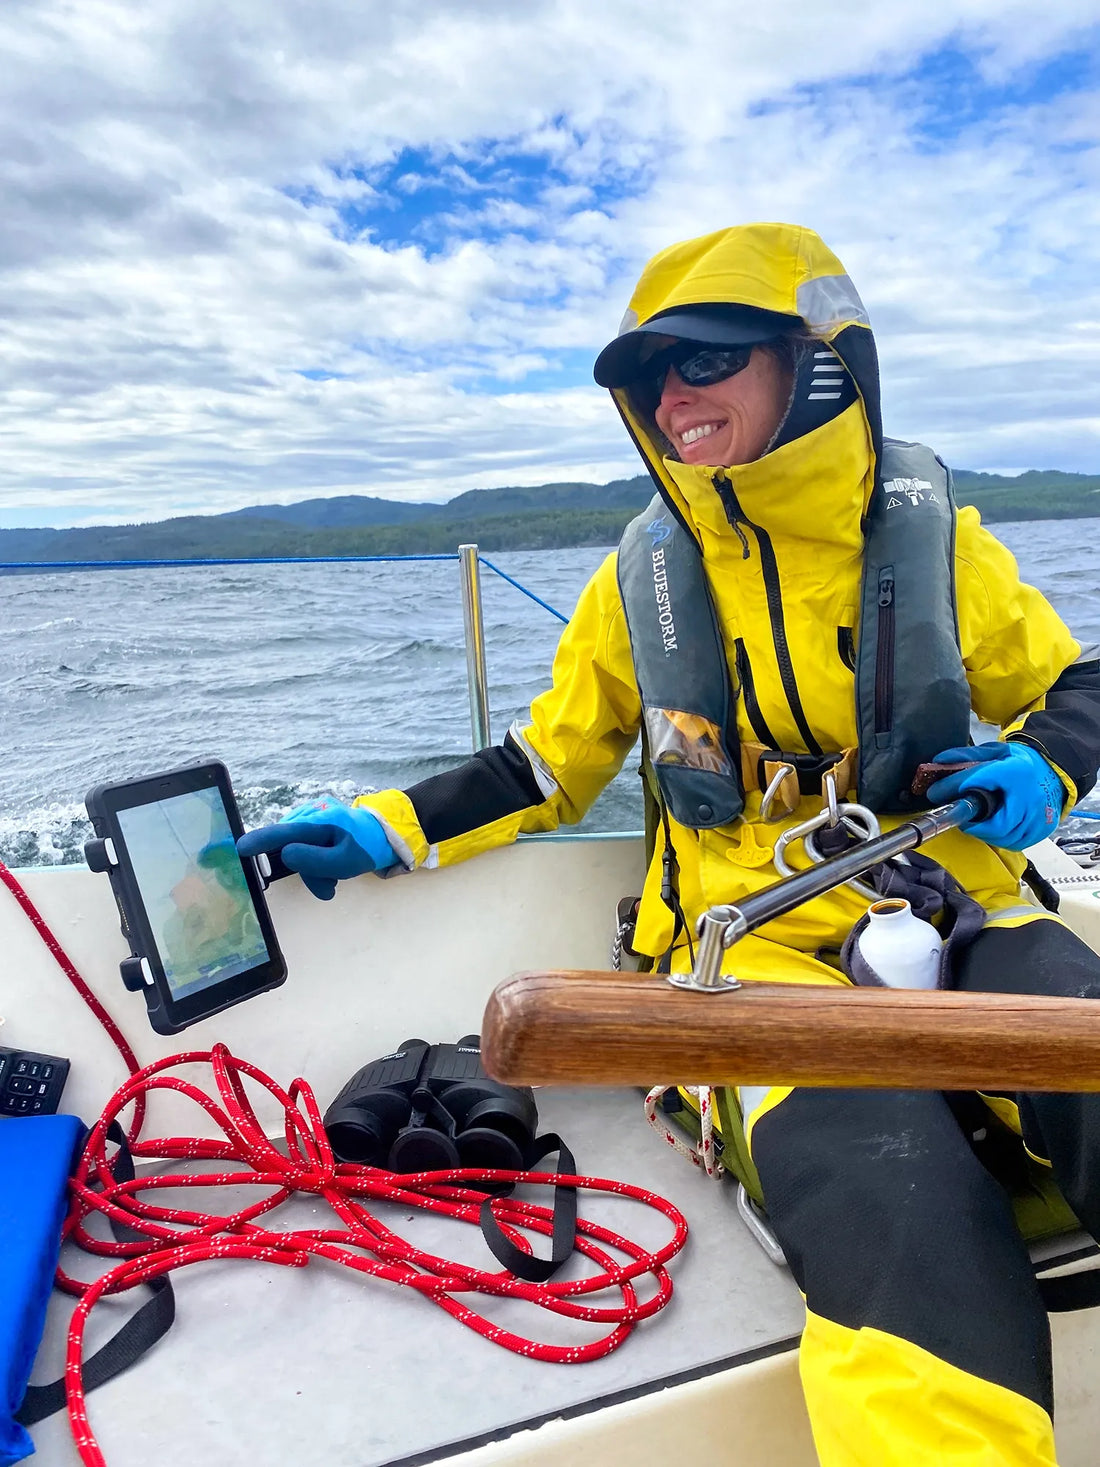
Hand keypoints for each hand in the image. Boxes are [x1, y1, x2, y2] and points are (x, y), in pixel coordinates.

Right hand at [236, 799, 398, 899]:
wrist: (384, 835)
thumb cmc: (367, 847)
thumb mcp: (346, 861)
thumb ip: (315, 860)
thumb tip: (285, 853)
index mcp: (320, 820)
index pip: (284, 832)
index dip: (260, 840)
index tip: (240, 848)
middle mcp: (310, 813)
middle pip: (289, 848)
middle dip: (307, 871)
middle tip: (329, 887)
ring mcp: (311, 816)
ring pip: (296, 851)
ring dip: (313, 870)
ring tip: (334, 878)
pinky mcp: (312, 822)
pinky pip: (304, 846)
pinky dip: (315, 862)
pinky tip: (331, 866)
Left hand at [926, 743, 1064, 850]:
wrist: (1054, 769)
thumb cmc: (1020, 762)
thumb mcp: (994, 751)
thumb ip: (967, 756)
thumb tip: (939, 760)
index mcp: (1015, 772)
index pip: (978, 781)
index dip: (952, 787)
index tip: (935, 793)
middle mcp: (1030, 796)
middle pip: (996, 823)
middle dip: (974, 825)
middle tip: (963, 818)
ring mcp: (1040, 815)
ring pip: (1006, 837)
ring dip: (986, 833)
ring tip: (977, 824)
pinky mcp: (1043, 828)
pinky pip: (1018, 843)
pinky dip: (1002, 839)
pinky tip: (994, 830)